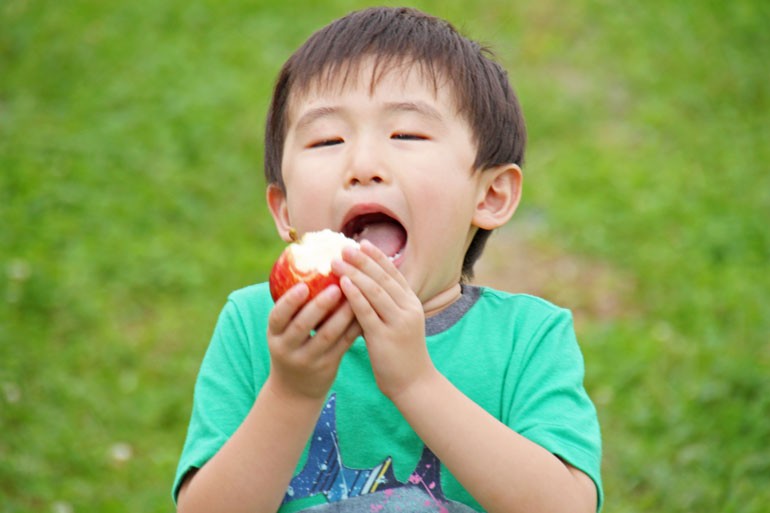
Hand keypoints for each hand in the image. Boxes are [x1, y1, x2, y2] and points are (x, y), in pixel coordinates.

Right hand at [266, 283, 360, 400]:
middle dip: (319, 306)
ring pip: (327, 336)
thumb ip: (293, 310)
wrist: (295, 390)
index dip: (289, 302)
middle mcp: (287, 349)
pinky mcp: (327, 367)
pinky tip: (364, 312)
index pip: (277, 317)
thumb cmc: (292, 347)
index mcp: (275, 335)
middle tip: (335, 287)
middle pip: (302, 326)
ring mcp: (307, 360)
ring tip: (355, 296)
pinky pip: (343, 344)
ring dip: (342, 315)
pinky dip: (353, 327)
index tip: (303, 285)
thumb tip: (308, 266)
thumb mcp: (284, 332)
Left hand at [332, 240, 433, 398]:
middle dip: (363, 260)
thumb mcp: (398, 323)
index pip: (394, 273)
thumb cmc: (401, 353)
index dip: (377, 257)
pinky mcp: (385, 337)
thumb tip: (363, 287)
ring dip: (355, 273)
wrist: (414, 383)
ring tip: (336, 260)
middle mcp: (408, 308)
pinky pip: (367, 311)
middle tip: (344, 246)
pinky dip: (354, 295)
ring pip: (375, 291)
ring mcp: (398, 322)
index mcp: (412, 303)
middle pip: (384, 278)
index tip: (361, 243)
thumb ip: (385, 305)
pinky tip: (341, 284)